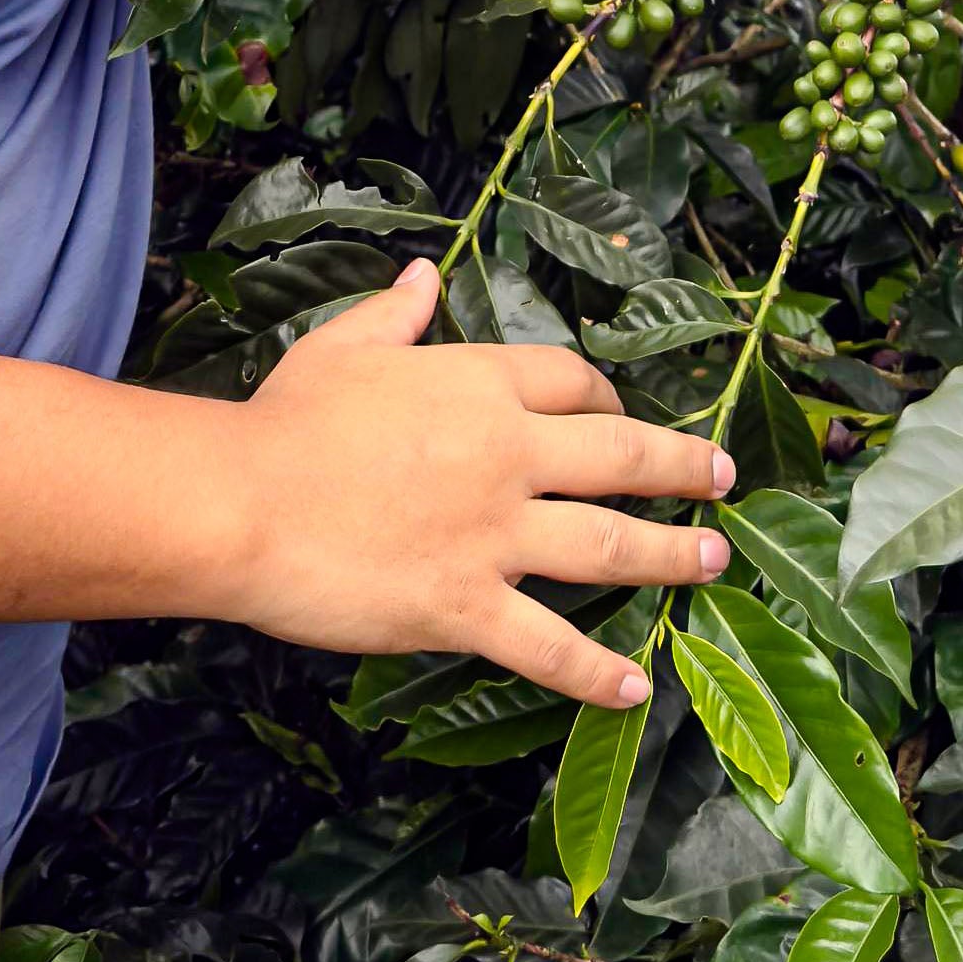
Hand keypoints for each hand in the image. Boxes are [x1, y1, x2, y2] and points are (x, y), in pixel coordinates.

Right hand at [226, 261, 731, 703]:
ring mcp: (492, 535)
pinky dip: (594, 672)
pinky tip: (633, 686)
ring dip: (670, 555)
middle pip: (620, 456)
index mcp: (479, 386)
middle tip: (723, 477)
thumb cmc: (283, 422)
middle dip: (681, 466)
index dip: (609, 399)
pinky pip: (547, 645)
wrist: (239, 501)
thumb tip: (426, 275)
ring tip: (713, 559)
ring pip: (609, 546)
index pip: (573, 383)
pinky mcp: (464, 605)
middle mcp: (505, 455)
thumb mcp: (343, 348)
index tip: (625, 415)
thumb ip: (395, 313)